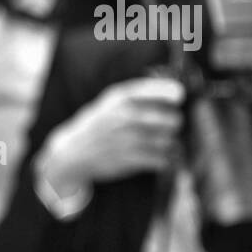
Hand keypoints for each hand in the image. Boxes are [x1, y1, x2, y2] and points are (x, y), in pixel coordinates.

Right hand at [38, 76, 185, 197]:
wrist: (72, 152)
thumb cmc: (99, 124)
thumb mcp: (111, 101)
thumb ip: (142, 93)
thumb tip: (179, 92)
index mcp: (122, 97)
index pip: (163, 91)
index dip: (175, 95)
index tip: (178, 99)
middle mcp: (126, 116)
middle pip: (173, 119)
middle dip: (173, 124)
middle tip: (167, 127)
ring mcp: (128, 139)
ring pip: (169, 141)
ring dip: (169, 144)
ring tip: (160, 143)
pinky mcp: (129, 160)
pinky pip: (162, 160)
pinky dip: (163, 160)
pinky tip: (155, 157)